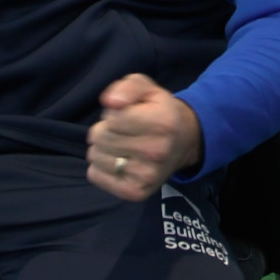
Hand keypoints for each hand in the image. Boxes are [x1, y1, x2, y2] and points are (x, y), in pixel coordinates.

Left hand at [86, 74, 203, 200]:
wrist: (184, 142)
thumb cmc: (159, 111)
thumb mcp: (147, 88)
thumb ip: (128, 87)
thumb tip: (110, 102)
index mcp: (162, 122)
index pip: (112, 118)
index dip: (113, 113)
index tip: (126, 115)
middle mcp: (157, 151)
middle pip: (101, 137)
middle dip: (105, 130)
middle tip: (122, 131)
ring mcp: (147, 175)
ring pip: (95, 157)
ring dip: (102, 148)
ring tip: (120, 145)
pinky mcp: (136, 192)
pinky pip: (95, 175)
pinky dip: (99, 167)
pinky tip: (117, 161)